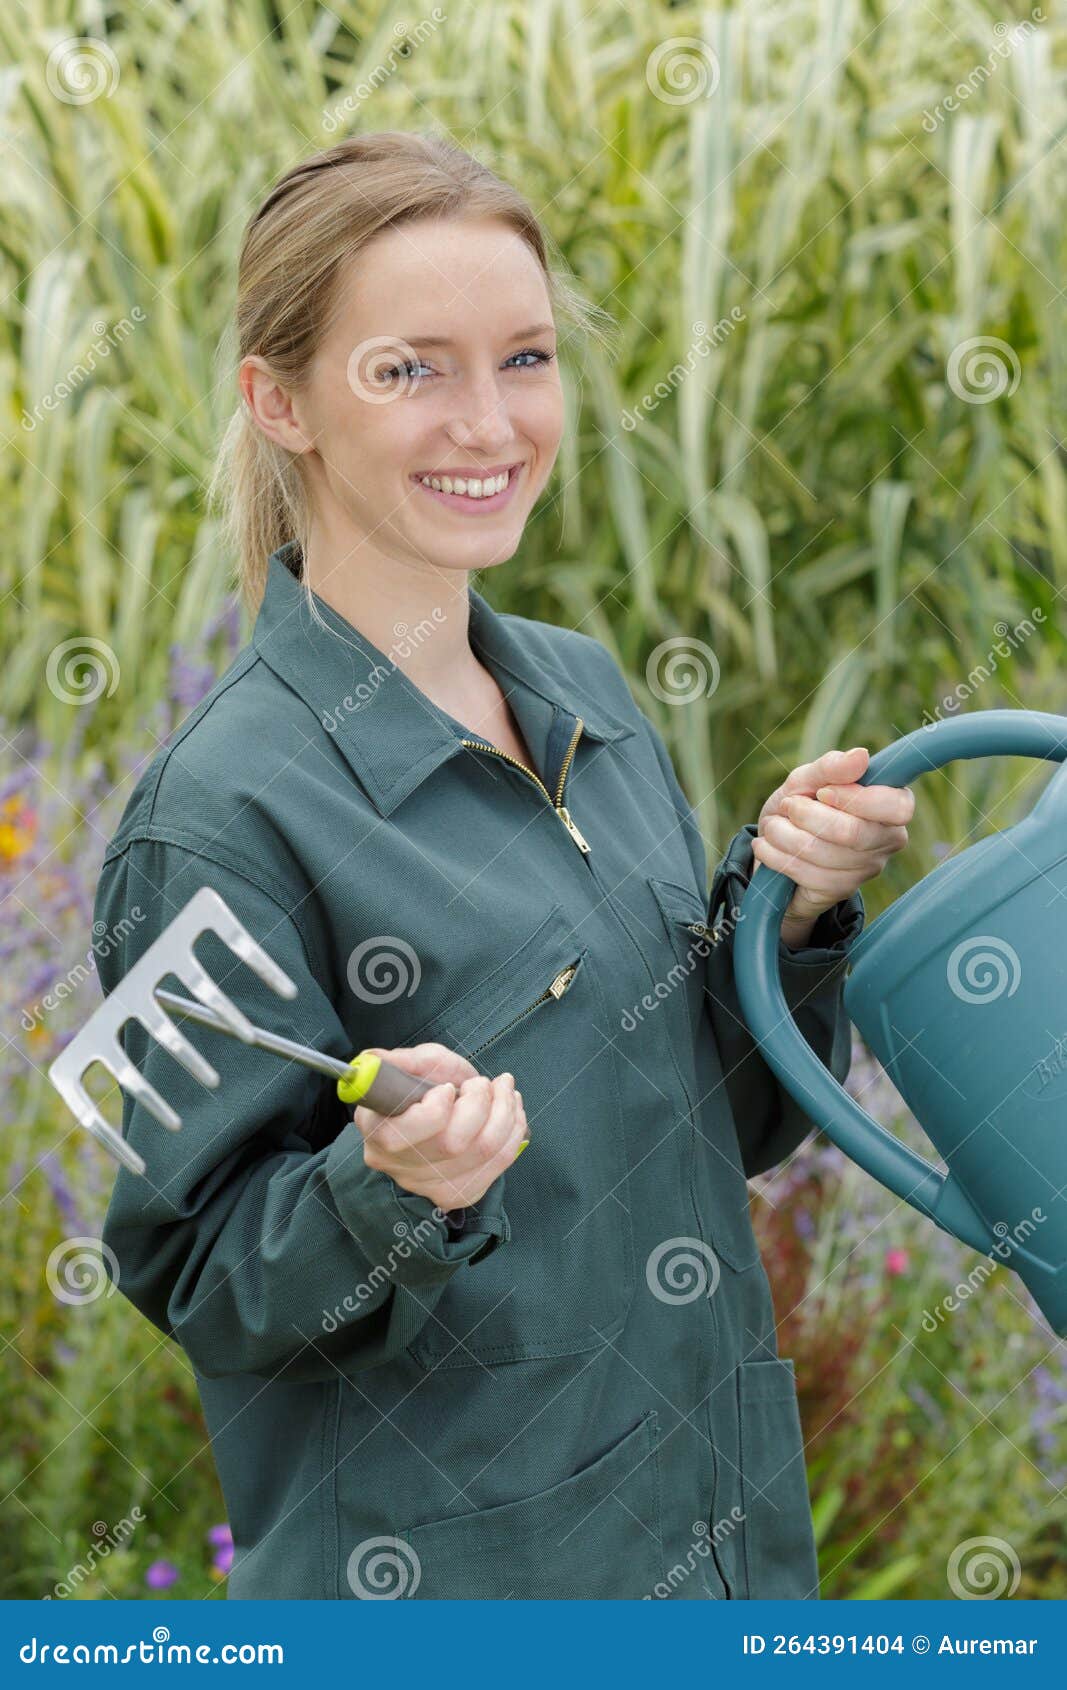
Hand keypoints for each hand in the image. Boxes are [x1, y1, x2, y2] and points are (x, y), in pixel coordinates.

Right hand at [352, 1042, 528, 1211]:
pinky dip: (514, 1130)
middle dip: (479, 1103)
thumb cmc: (423, 1087)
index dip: (434, 1108)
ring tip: (504, 1088)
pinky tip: (511, 1111)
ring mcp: (430, 1186)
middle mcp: (400, 1166)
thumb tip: (375, 1059)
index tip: (449, 1088)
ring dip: (505, 1111)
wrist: (441, 1116)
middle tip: (482, 1083)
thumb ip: (404, 1061)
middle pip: (452, 1144)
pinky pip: (500, 1162)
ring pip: (483, 1152)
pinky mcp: (460, 1192)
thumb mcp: (414, 1064)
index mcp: (378, 1131)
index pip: (401, 1135)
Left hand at [751, 746, 912, 945]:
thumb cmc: (800, 804)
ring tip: (773, 827)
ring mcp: (868, 868)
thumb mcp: (807, 779)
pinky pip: (808, 875)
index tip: (822, 792)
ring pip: (824, 854)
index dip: (855, 799)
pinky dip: (777, 856)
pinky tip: (768, 847)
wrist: (775, 845)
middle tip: (788, 806)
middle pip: (853, 833)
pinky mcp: (842, 890)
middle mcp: (888, 838)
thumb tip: (861, 755)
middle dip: (808, 816)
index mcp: (892, 804)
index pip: (896, 806)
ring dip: (784, 835)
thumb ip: (831, 768)